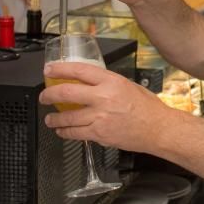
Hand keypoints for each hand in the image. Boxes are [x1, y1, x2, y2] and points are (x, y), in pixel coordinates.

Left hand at [40, 61, 178, 153]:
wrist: (159, 129)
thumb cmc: (149, 109)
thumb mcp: (129, 86)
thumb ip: (108, 84)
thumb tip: (91, 84)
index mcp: (112, 82)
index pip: (79, 71)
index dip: (60, 69)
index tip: (49, 70)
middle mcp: (104, 98)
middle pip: (66, 93)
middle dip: (48, 95)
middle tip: (44, 96)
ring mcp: (100, 117)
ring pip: (66, 117)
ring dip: (54, 118)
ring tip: (50, 118)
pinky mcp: (99, 134)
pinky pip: (74, 133)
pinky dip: (64, 131)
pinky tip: (62, 130)